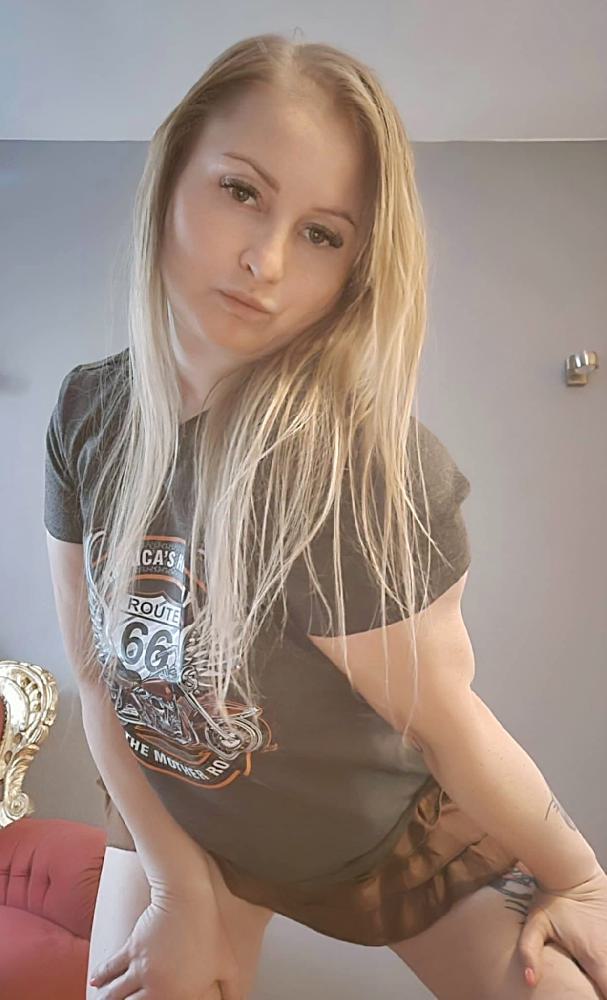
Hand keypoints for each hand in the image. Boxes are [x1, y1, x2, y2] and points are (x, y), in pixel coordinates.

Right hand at [89, 879, 243, 999]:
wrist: (187, 899)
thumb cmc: (211, 931)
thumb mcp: (228, 965)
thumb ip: (232, 992)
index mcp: (178, 995)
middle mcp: (156, 987)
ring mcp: (140, 969)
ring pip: (115, 993)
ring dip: (106, 999)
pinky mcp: (131, 949)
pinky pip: (111, 967)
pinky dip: (101, 976)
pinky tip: (95, 983)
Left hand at [517, 865, 606, 995]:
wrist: (570, 867)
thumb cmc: (552, 898)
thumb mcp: (535, 925)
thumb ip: (529, 952)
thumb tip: (529, 980)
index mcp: (596, 957)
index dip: (600, 997)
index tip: (591, 995)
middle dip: (603, 986)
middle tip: (592, 984)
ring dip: (605, 968)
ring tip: (592, 968)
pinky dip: (606, 956)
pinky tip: (597, 955)